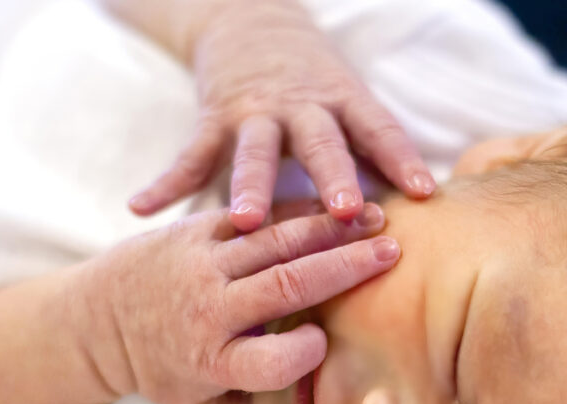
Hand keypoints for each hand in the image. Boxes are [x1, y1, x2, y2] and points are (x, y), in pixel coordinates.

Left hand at [78, 203, 398, 403]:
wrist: (99, 319)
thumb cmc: (162, 373)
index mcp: (210, 362)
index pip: (270, 362)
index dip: (305, 354)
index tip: (326, 341)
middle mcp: (207, 309)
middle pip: (286, 286)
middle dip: (345, 268)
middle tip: (393, 256)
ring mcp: (201, 262)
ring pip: (278, 240)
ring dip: (332, 230)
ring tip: (379, 222)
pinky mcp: (197, 230)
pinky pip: (257, 215)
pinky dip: (300, 209)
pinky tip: (337, 206)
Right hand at [127, 0, 434, 230]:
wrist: (251, 19)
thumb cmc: (313, 81)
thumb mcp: (348, 103)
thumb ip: (371, 152)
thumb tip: (409, 208)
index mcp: (341, 102)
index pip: (377, 129)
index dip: (401, 158)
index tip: (424, 192)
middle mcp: (302, 106)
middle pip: (320, 142)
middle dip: (332, 176)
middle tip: (345, 211)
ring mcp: (255, 111)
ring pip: (254, 151)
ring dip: (250, 186)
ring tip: (244, 221)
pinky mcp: (214, 117)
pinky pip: (190, 155)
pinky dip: (167, 183)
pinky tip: (142, 207)